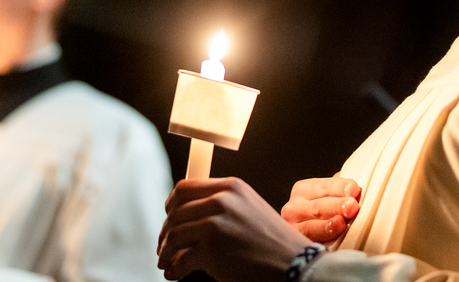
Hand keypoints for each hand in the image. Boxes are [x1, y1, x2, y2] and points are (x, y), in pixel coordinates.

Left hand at [157, 177, 312, 281]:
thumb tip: (190, 219)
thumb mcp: (250, 209)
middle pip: (175, 211)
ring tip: (167, 263)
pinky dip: (174, 269)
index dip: (171, 204)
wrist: (294, 264)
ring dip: (165, 252)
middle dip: (165, 231)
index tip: (168, 217)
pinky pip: (181, 259)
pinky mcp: (211, 250)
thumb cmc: (275, 243)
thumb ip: (223, 206)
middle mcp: (221, 200)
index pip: (185, 188)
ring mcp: (215, 224)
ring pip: (173, 235)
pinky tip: (176, 274)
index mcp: (231, 186)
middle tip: (164, 246)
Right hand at [281, 176, 360, 242]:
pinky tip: (333, 241)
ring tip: (341, 223)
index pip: (324, 186)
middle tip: (352, 206)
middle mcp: (294, 209)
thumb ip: (341, 190)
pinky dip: (322, 243)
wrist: (309, 237)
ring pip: (311, 228)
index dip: (339, 187)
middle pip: (317, 207)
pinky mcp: (298, 247)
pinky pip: (310, 245)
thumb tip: (357, 187)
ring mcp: (294, 230)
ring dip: (328, 226)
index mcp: (303, 190)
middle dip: (336, 206)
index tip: (354, 189)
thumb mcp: (330, 196)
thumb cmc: (326, 211)